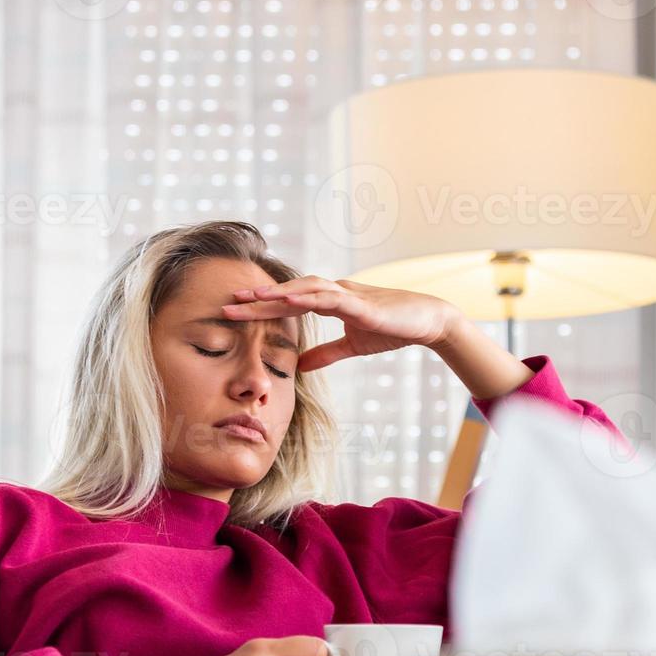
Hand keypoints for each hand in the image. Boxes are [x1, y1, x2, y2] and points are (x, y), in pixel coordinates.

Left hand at [224, 276, 463, 371]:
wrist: (427, 322)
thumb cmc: (392, 328)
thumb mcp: (352, 345)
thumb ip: (325, 354)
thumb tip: (299, 366)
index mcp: (330, 301)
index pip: (289, 303)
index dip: (262, 307)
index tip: (235, 311)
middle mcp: (334, 292)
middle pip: (288, 292)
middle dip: (258, 299)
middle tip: (228, 304)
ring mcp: (347, 294)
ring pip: (304, 290)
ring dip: (277, 294)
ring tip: (251, 299)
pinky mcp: (360, 303)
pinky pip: (329, 298)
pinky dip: (308, 297)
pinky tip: (288, 299)